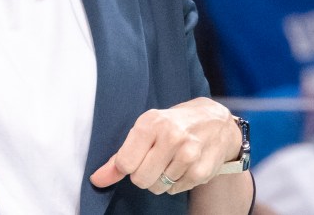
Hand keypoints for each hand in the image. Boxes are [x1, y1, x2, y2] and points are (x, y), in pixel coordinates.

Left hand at [89, 98, 241, 194]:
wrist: (216, 122)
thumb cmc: (174, 123)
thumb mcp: (146, 128)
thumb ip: (121, 155)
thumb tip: (97, 179)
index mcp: (152, 122)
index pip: (125, 163)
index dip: (126, 166)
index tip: (133, 158)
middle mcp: (172, 136)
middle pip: (140, 180)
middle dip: (143, 174)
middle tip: (154, 158)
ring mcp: (189, 155)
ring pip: (157, 188)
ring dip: (160, 179)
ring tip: (170, 160)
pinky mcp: (201, 171)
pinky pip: (174, 191)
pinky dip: (175, 183)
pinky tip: (183, 165)